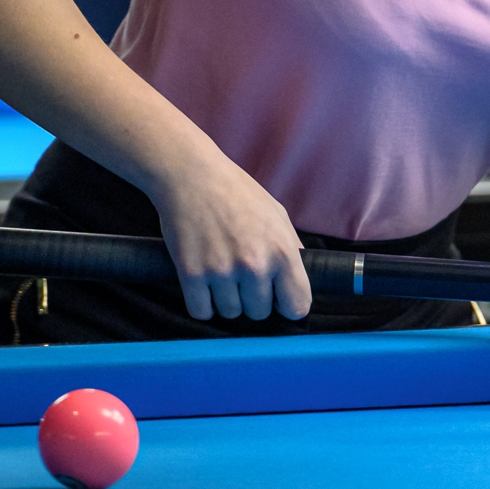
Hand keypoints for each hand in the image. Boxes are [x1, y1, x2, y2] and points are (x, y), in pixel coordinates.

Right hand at [145, 151, 313, 322]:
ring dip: (225, 299)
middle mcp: (255, 265)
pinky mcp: (191, 274)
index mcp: (282, 250)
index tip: (277, 299)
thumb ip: (291, 248)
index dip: (287, 305)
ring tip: (220, 271)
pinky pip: (200, 311)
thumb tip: (299, 280)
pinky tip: (202, 282)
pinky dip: (201, 302)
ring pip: (230, 313)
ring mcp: (222, 271)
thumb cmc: (235, 192)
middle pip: (260, 313)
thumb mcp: (277, 214)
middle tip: (240, 275)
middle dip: (251, 299)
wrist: (191, 175)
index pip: (297, 306)